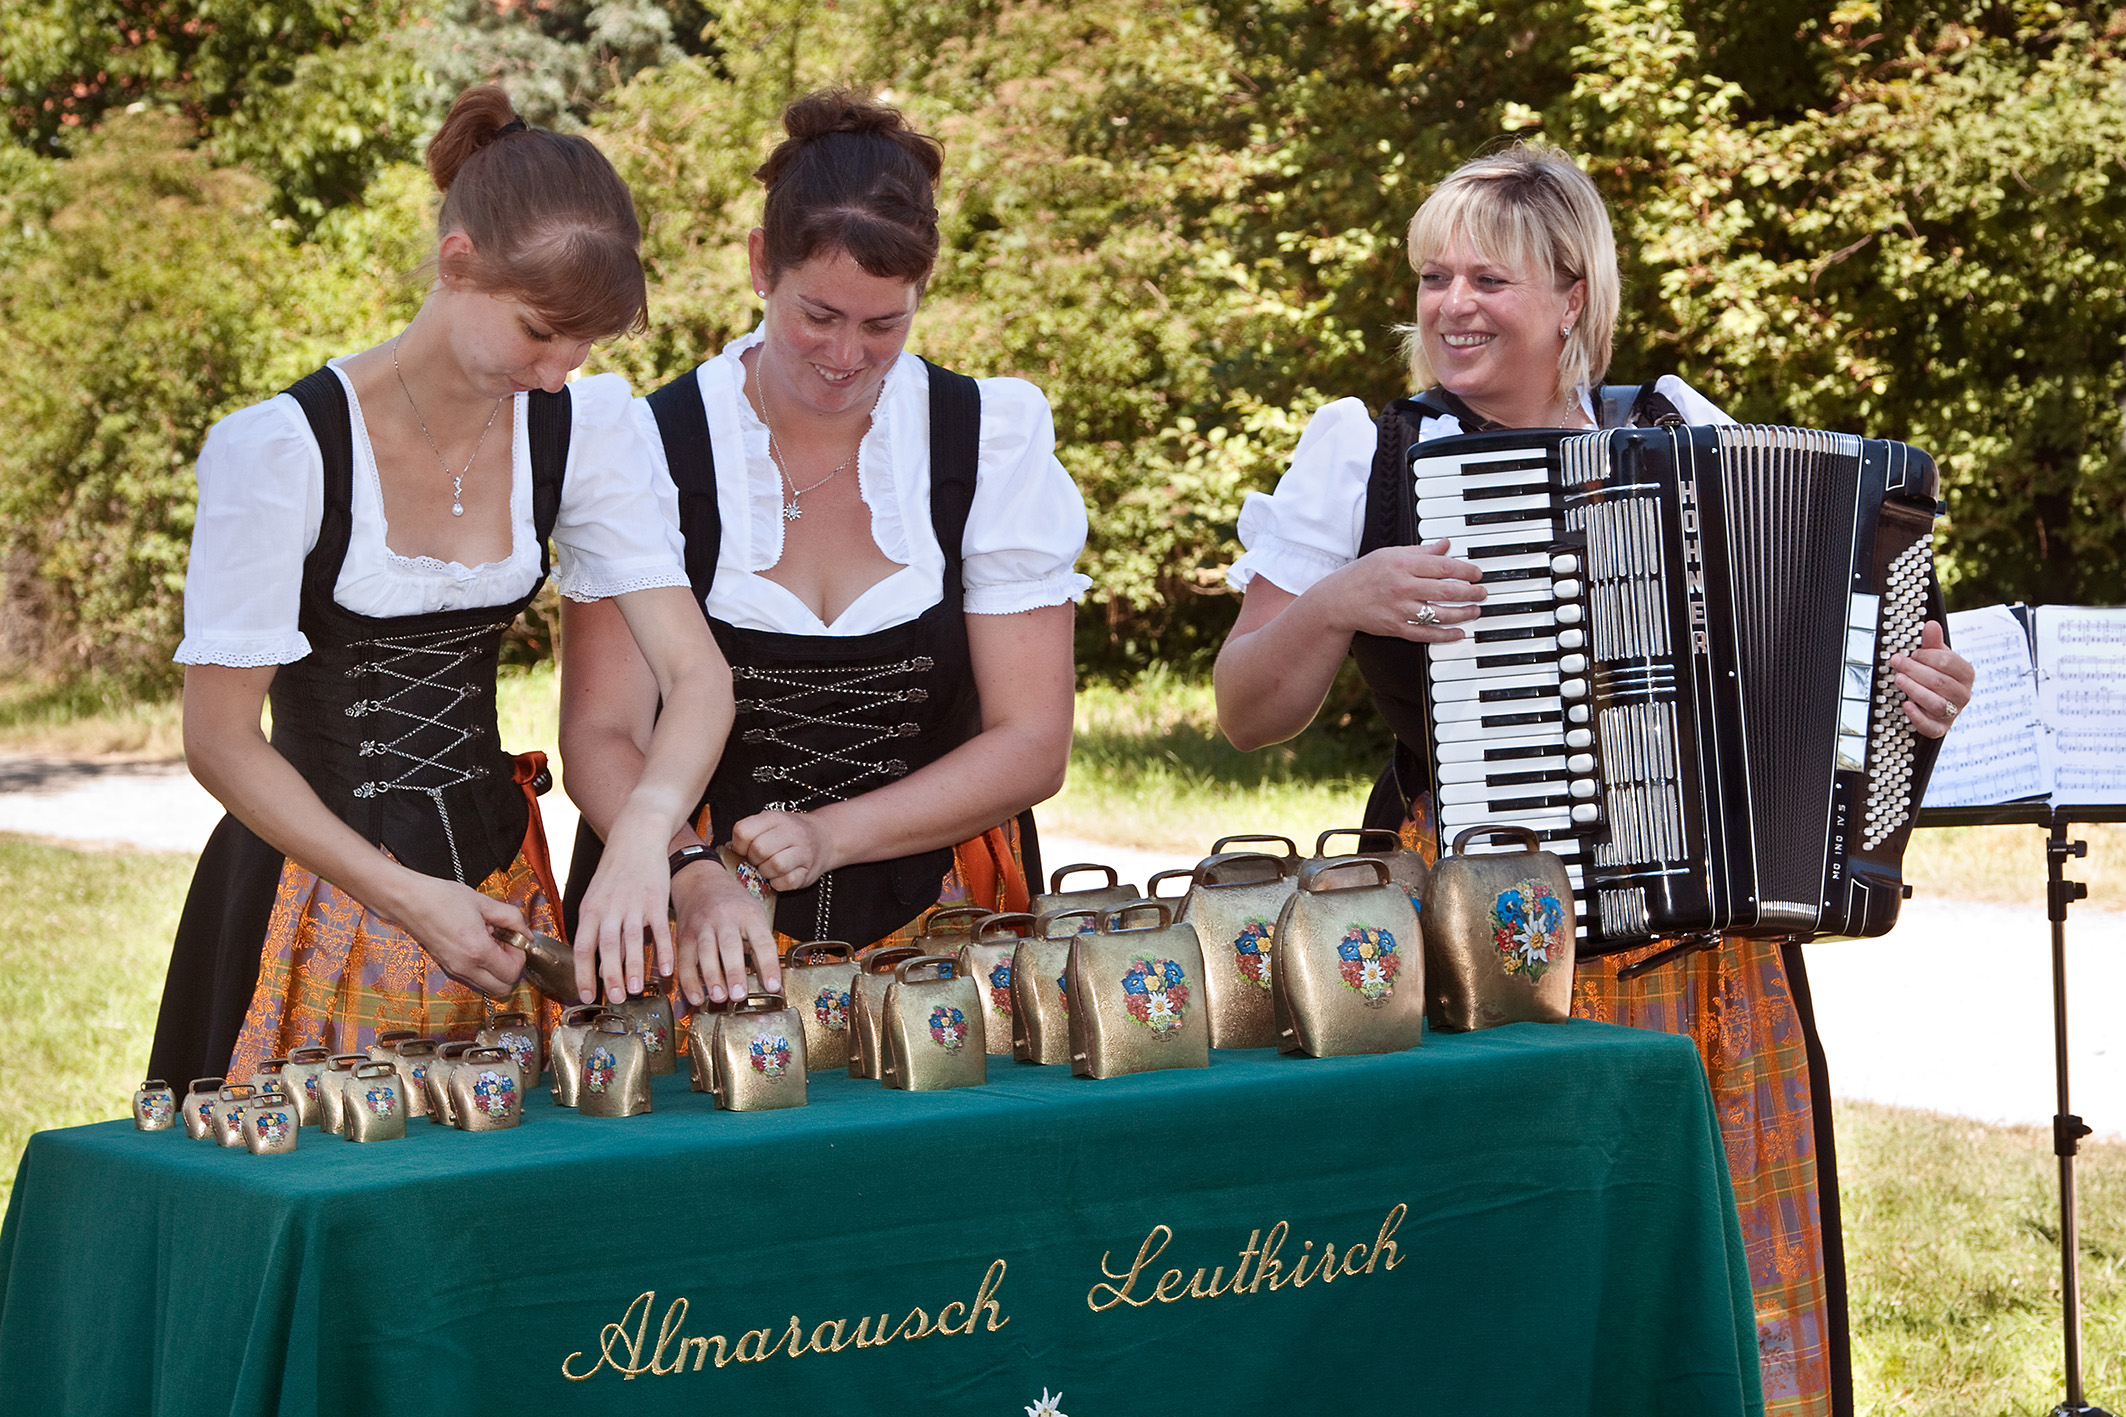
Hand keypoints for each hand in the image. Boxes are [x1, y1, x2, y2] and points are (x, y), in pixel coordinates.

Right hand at [383, 871, 531, 997]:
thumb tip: (525, 932)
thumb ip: (511, 918)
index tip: (514, 938)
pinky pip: (472, 977)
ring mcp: (454, 969)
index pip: (513, 973)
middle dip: (511, 968)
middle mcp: (465, 967)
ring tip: (490, 941)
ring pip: (487, 986)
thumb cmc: (442, 898)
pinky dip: (481, 966)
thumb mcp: (484, 903)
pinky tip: (476, 943)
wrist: (409, 901)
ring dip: (496, 969)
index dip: (520, 955)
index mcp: (477, 951)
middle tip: (506, 944)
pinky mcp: (446, 967)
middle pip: (502, 989)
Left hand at [571, 817, 676, 1004]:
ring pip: (631, 941)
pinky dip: (662, 951)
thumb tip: (595, 965)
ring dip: (634, 967)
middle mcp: (609, 908)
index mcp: (590, 909)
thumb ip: (594, 928)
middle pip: (607, 947)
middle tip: (614, 998)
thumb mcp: (596, 897)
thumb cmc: (614, 871)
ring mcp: (633, 904)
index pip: (583, 947)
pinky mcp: (655, 900)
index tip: (587, 995)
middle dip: (610, 976)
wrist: (636, 837)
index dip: (583, 973)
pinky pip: (659, 931)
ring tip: (635, 989)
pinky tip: (666, 969)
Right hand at [671, 860, 780, 1006]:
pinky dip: (689, 981)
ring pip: (705, 952)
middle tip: (739, 995)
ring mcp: (702, 926)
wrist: (701, 881)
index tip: (773, 986)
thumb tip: (772, 983)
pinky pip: (685, 960)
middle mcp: (725, 918)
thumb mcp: (754, 916)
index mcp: (749, 914)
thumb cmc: (733, 904)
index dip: (768, 965)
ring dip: (711, 977)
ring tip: (719, 997)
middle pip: (730, 945)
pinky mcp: (684, 936)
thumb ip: (761, 948)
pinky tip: (696, 997)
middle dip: (734, 971)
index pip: (762, 941)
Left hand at [731, 808, 843, 891]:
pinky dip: (777, 883)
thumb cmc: (788, 833)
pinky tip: (779, 876)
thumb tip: (728, 853)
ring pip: (774, 865)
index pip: (743, 831)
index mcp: (774, 818)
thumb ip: (750, 833)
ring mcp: (803, 852)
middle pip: (759, 849)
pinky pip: (785, 882)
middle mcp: (791, 832)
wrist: (823, 838)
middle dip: (753, 859)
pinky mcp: (808, 871)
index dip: (739, 845)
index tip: (744, 849)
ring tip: (768, 869)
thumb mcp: (769, 823)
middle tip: (758, 861)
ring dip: (766, 872)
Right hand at [1317, 539, 1485, 641]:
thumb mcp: (1390, 554)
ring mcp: (1399, 609)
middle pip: (1446, 591)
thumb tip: (1446, 545)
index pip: (1443, 567)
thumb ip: (1421, 551)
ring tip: (1475, 611)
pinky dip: (1445, 635)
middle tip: (1482, 593)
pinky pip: (1425, 634)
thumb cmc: (1363, 574)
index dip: (1465, 571)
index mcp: (1403, 564)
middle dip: (1470, 593)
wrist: (1337, 600)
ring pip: (1439, 614)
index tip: (1477, 573)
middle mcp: (1402, 587)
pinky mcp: (1395, 628)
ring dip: (1462, 614)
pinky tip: (1459, 633)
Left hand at [1892, 620, 1974, 738]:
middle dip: (1915, 670)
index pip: (1949, 662)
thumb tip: (1931, 624)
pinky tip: (1906, 705)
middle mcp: (1963, 694)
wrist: (1933, 703)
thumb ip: (1933, 643)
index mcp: (1965, 674)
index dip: (1928, 656)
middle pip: (1940, 682)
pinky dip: (1917, 717)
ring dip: (1915, 690)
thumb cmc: (1935, 676)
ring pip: (1936, 703)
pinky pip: (1931, 726)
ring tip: (1898, 679)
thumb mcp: (1935, 658)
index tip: (1913, 653)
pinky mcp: (1940, 729)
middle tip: (1897, 662)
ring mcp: (1952, 713)